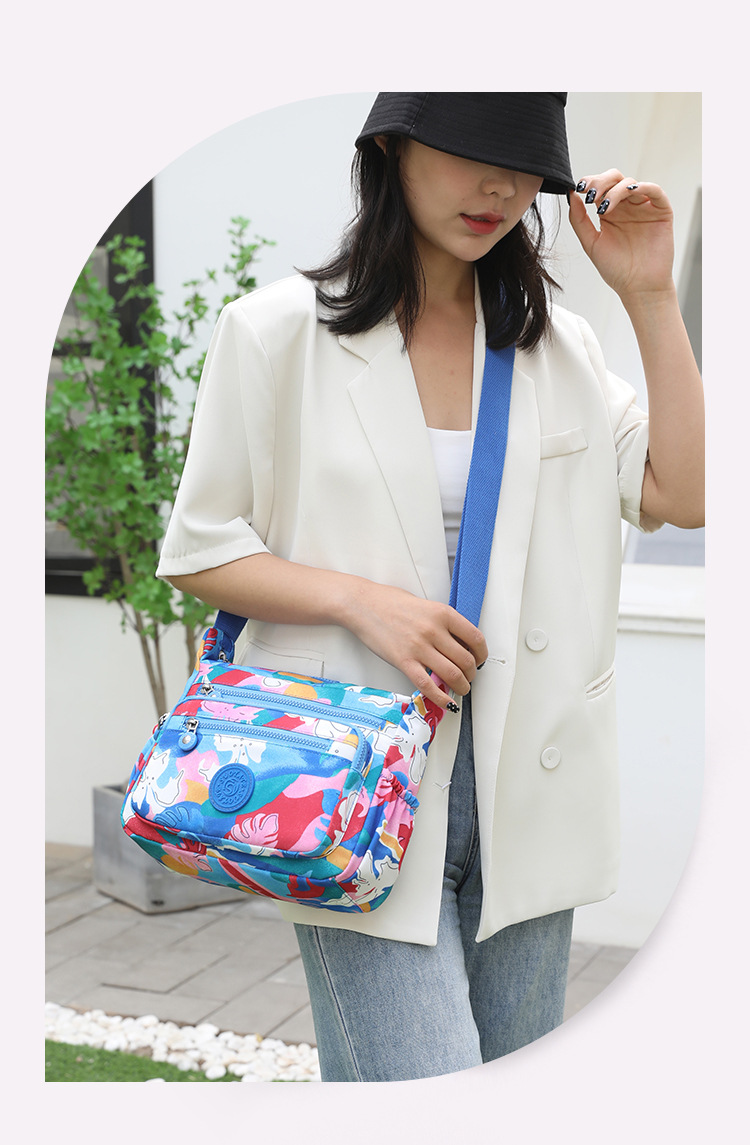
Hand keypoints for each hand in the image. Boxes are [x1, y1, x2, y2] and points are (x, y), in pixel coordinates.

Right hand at [342, 579, 487, 709]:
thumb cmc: (390, 602)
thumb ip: (443, 623)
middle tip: (469, 678)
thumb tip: (457, 644)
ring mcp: (419, 647)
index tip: (480, 660)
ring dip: (461, 687)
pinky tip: (445, 701)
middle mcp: (434, 630)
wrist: (362, 605)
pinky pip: (427, 685)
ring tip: (461, 690)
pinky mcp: (403, 661)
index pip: (475, 639)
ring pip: (452, 675)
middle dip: (472, 674)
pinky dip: (440, 697)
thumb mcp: (426, 605)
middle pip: (466, 660)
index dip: (482, 654)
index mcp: (443, 613)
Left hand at [568, 170, 675, 299]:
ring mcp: (644, 207)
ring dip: (615, 190)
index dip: (590, 182)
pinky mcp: (661, 211)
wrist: (638, 287)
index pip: (600, 187)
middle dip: (601, 182)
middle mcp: (626, 206)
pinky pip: (655, 191)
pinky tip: (630, 191)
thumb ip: (579, 219)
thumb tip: (571, 194)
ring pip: (631, 183)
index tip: (579, 188)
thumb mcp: (591, 243)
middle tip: (590, 194)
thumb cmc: (616, 269)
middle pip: (615, 179)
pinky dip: (643, 186)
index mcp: (609, 212)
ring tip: (604, 207)